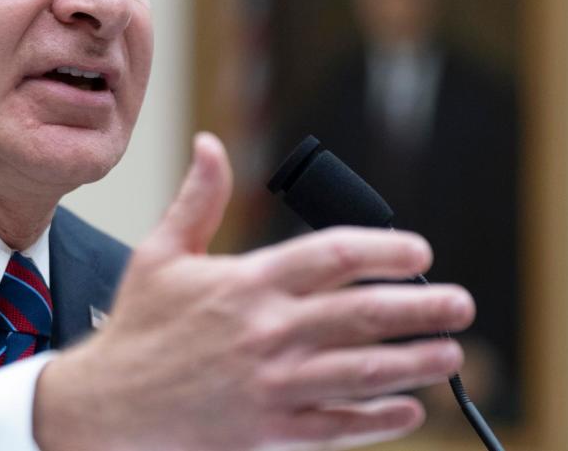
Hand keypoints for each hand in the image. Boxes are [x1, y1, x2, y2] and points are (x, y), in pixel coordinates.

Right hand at [34, 133, 473, 450]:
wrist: (108, 405)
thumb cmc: (138, 328)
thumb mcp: (160, 254)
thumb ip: (197, 200)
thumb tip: (210, 144)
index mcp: (245, 284)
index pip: (332, 256)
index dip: (384, 249)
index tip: (418, 252)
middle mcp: (265, 332)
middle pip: (362, 315)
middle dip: (421, 307)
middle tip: (459, 303)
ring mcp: (271, 384)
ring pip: (362, 373)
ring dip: (415, 363)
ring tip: (451, 354)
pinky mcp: (269, 429)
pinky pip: (337, 424)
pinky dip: (379, 419)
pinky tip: (409, 410)